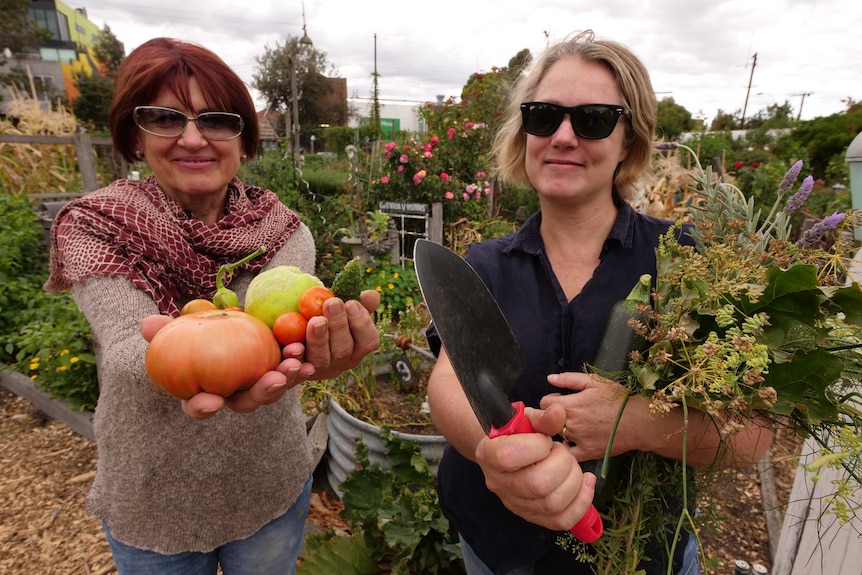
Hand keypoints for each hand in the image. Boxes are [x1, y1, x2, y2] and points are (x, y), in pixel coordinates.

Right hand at [139, 314, 315, 419]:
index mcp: (204, 391)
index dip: (202, 407)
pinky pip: (292, 373)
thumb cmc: (200, 331)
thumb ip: (166, 329)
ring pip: (274, 389)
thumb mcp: (183, 328)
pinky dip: (302, 367)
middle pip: (247, 402)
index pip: (198, 406)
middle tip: (274, 380)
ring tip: (297, 363)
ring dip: (288, 378)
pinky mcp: (280, 373)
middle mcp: (234, 395)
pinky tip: (311, 359)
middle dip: (262, 393)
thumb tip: (149, 324)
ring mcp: (259, 386)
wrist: (227, 325)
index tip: (210, 403)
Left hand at [299, 289, 380, 380]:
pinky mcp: (296, 374)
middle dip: (338, 326)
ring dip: (319, 340)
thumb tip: (372, 295)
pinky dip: (296, 358)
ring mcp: (318, 370)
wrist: (292, 332)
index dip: (362, 323)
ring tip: (315, 321)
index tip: (351, 303)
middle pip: (343, 350)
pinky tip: (294, 346)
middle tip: (331, 303)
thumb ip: (358, 303)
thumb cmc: (324, 317)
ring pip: (321, 359)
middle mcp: (340, 362)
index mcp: (356, 348)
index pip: (368, 341)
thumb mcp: (342, 310)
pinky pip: (296, 371)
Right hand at [475, 403, 596, 530]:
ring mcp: (515, 504)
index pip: (510, 456)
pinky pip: (562, 521)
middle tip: (561, 452)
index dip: (536, 446)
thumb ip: (543, 417)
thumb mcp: (526, 420)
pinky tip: (586, 483)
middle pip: (538, 484)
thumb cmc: (517, 434)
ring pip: (552, 503)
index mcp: (489, 454)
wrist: (508, 454)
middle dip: (562, 464)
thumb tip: (559, 413)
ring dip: (573, 480)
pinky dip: (581, 502)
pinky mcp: (533, 517)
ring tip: (570, 465)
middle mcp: (498, 484)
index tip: (544, 440)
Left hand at [541, 372, 634, 461]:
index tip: (559, 400)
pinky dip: (569, 450)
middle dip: (552, 416)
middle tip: (566, 413)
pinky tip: (575, 443)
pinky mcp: (587, 453)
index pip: (543, 404)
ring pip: (558, 436)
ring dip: (562, 431)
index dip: (550, 401)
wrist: (641, 421)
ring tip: (577, 426)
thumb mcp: (595, 381)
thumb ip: (569, 379)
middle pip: (547, 421)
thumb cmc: (618, 398)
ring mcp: (578, 440)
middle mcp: (570, 424)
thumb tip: (549, 379)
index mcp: (570, 405)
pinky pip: (569, 454)